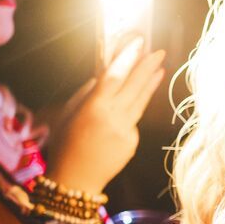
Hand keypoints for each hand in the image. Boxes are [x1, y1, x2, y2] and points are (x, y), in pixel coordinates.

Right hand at [47, 38, 165, 193]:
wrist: (75, 180)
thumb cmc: (64, 144)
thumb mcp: (68, 114)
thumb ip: (87, 94)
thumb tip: (103, 77)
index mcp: (94, 109)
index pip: (115, 76)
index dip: (128, 58)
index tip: (139, 43)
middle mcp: (114, 118)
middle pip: (135, 86)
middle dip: (148, 67)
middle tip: (159, 51)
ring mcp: (127, 131)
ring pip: (140, 102)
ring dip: (150, 84)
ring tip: (159, 68)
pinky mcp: (133, 142)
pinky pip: (133, 121)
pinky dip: (130, 112)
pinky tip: (124, 110)